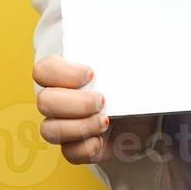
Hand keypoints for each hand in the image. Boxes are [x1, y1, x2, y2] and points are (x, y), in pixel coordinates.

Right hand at [32, 56, 156, 165]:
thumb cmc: (133, 87)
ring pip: (49, 130)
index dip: (61, 73)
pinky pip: (68, 153)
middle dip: (75, 103)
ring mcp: (64, 126)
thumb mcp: (130, 66)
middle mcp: (59, 100)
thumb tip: (130, 36)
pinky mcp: (76, 149)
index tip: (91, 74)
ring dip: (80, 126)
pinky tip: (102, 140)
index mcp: (66, 75)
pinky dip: (86, 147)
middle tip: (103, 100)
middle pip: (44, 101)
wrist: (147, 118)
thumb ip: (122, 52)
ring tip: (105, 122)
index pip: (43, 70)